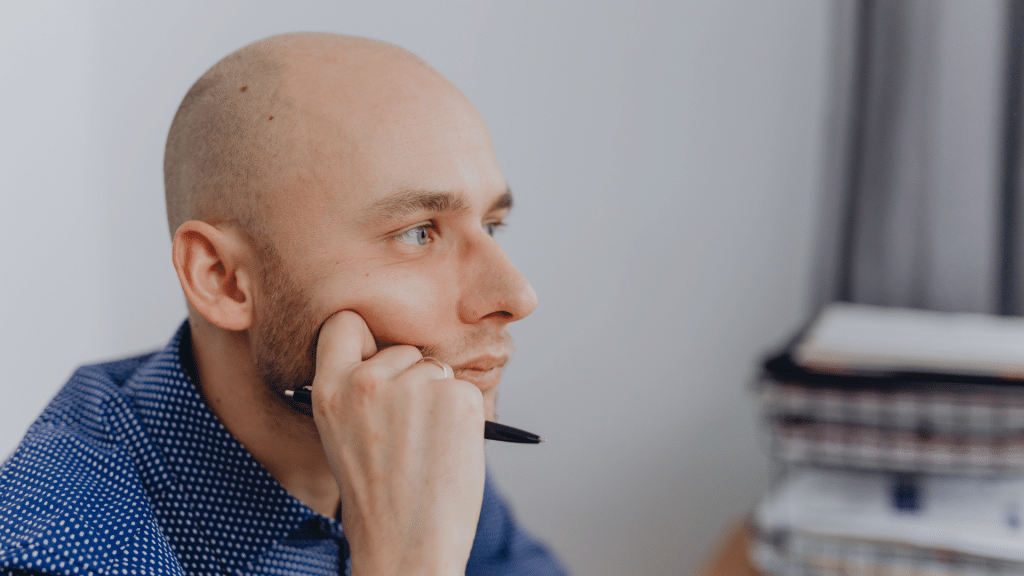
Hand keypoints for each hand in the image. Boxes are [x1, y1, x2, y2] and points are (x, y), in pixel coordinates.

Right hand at [310, 310, 485, 575]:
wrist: (407, 545)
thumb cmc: (377, 497)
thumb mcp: (341, 435)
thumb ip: (356, 391)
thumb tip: (391, 354)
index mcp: (330, 390)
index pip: (345, 323)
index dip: (365, 338)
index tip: (375, 356)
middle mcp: (368, 381)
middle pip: (402, 349)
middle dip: (411, 379)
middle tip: (407, 432)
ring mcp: (415, 386)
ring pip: (436, 370)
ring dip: (438, 399)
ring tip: (425, 447)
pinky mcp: (457, 397)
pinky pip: (464, 389)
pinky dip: (463, 416)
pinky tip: (447, 450)